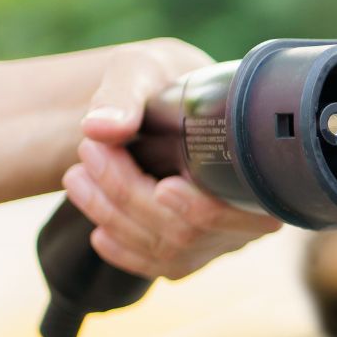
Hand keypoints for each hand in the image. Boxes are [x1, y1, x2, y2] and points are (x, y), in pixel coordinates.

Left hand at [61, 38, 282, 279]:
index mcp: (260, 169)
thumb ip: (124, 93)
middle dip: (131, 195)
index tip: (164, 187)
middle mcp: (250, 215)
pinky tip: (99, 231)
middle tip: (89, 151)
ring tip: (76, 177)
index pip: (242, 209)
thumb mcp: (143, 69)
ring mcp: (221, 239)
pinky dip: (125, 252)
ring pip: (170, 250)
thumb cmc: (161, 79)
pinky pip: (161, 266)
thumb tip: (100, 127)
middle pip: (191, 230)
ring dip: (115, 217)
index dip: (202, 208)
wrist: (162, 98)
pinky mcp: (192, 252)